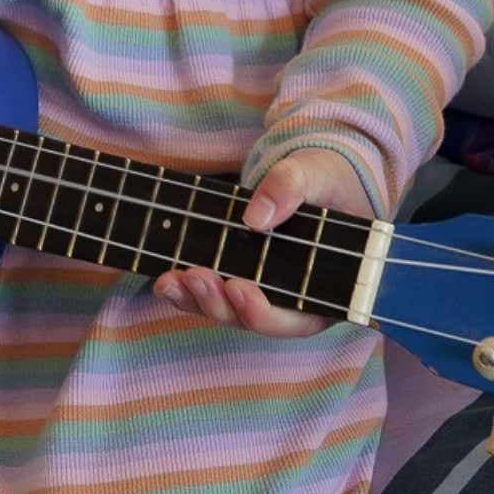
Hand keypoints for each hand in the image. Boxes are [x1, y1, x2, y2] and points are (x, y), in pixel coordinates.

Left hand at [152, 147, 370, 336]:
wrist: (316, 178)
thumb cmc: (327, 180)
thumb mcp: (317, 173)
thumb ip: (291, 188)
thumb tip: (254, 218)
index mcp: (325, 289)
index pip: (295, 320)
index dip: (264, 313)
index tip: (237, 289)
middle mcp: (293, 301)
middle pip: (252, 319)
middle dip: (220, 304)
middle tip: (195, 277)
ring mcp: (263, 292)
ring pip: (228, 311)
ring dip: (197, 301)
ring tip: (169, 281)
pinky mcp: (240, 278)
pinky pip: (215, 293)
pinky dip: (190, 290)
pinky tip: (167, 279)